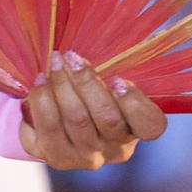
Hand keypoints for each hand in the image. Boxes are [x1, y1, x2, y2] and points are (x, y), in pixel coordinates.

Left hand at [19, 51, 166, 169]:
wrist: (52, 118)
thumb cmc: (86, 92)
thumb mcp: (103, 81)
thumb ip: (109, 68)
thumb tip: (101, 33)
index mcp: (135, 129)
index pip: (151, 125)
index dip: (136, 102)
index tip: (116, 78)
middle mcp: (115, 149)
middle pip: (107, 118)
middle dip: (86, 82)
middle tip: (71, 56)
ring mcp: (86, 158)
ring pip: (76, 120)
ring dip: (61, 85)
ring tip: (54, 63)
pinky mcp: (57, 158)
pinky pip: (47, 130)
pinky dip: (42, 101)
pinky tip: (39, 83)